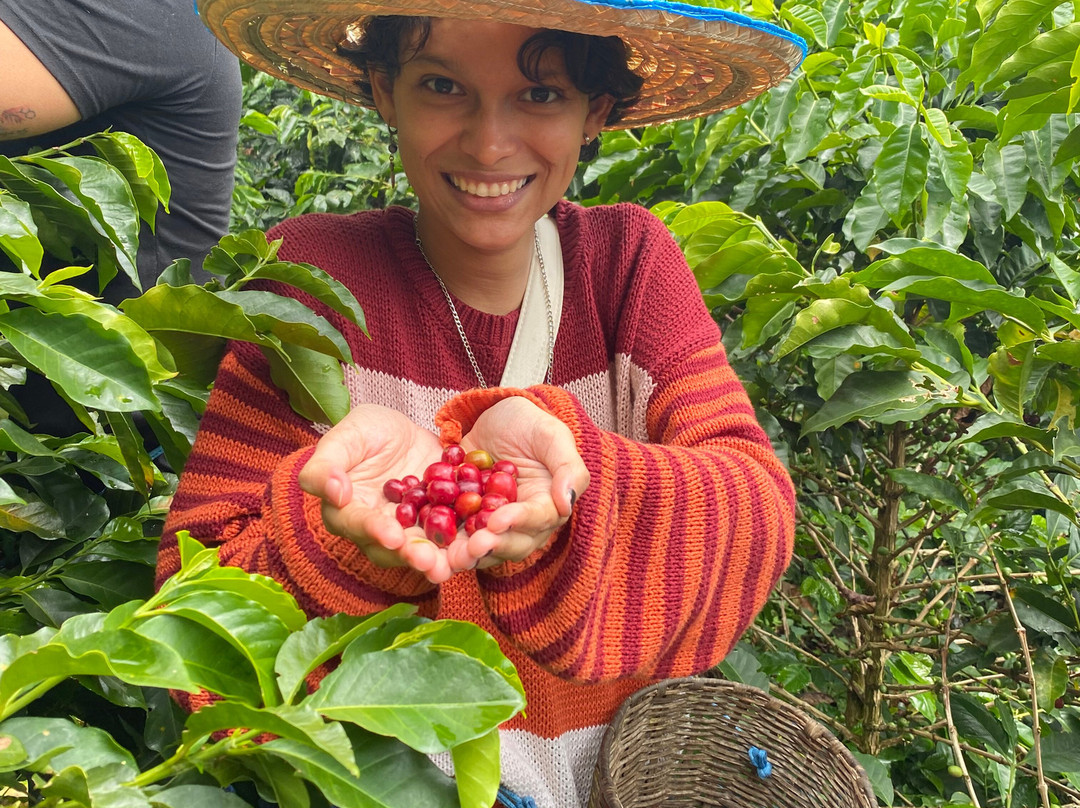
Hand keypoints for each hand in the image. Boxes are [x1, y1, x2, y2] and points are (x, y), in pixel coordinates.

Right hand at [298, 403, 452, 582]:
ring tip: (459, 561)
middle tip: (429, 562)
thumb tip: (333, 494)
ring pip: (426, 551)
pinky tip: (485, 541)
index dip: (374, 531)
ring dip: (443, 560)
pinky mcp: (440, 524)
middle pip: (394, 549)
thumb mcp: (344, 437)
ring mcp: (412, 531)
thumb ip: (326, 466)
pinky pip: (455, 537)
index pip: (359, 525)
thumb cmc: (365, 432)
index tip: (392, 536)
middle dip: (413, 556)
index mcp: (348, 512)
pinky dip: (469, 542)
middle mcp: (379, 531)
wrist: (404, 432)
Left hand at [445, 397, 589, 572]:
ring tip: (452, 554)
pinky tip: (426, 537)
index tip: (498, 520)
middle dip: (492, 545)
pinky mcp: (463, 518)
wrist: (493, 416)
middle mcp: (521, 522)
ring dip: (468, 553)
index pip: (538, 519)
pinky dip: (442, 539)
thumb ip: (568, 467)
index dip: (519, 521)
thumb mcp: (552, 435)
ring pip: (482, 546)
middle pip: (511, 543)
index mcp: (547, 504)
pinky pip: (453, 533)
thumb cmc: (529, 423)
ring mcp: (490, 522)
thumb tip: (568, 502)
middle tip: (473, 544)